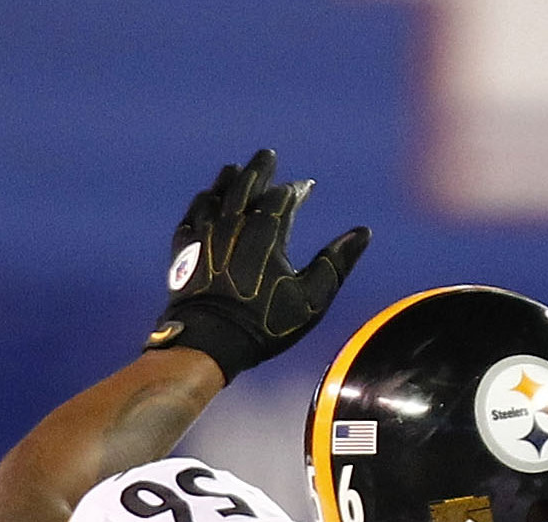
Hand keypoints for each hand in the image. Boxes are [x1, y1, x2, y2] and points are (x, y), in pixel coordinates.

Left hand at [143, 149, 370, 381]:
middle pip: (245, 185)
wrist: (211, 340)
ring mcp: (205, 235)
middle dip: (258, 169)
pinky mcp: (185, 249)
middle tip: (266, 155)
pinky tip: (205, 198)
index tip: (305, 186)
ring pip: (216, 195)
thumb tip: (363, 232)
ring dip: (227, 180)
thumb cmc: (267, 322)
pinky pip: (192, 215)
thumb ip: (337, 262)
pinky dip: (200, 203)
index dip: (296, 190)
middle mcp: (234, 225)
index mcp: (267, 233)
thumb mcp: (312, 298)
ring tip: (234, 169)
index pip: (282, 198)